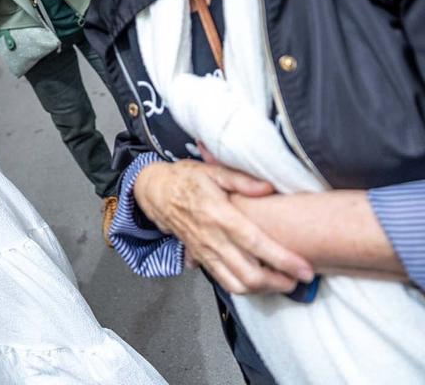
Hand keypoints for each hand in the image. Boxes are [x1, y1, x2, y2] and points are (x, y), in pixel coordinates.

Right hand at [134, 159, 313, 294]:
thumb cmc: (186, 178)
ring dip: (262, 289)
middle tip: (300, 278)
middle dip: (278, 282)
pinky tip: (258, 281)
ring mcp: (203, 251)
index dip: (282, 260)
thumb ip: (241, 180)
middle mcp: (211, 238)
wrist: (154, 191)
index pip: (255, 243)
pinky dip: (243, 287)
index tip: (305, 270)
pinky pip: (222, 281)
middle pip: (248, 274)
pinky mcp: (199, 258)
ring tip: (282, 282)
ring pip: (236, 284)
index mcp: (218, 214)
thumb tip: (268, 188)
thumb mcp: (212, 170)